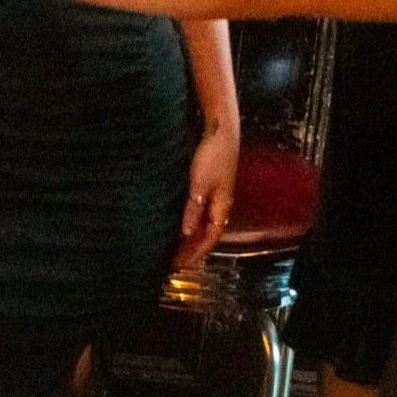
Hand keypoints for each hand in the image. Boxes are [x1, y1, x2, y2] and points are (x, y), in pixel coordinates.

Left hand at [175, 119, 238, 270]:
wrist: (221, 131)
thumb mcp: (200, 183)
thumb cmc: (213, 156)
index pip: (209, 239)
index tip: (179, 265)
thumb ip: (193, 208)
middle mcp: (221, 205)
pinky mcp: (210, 187)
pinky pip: (202, 214)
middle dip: (193, 250)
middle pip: (208, 235)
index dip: (195, 253)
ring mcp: (217, 196)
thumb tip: (186, 232)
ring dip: (192, 239)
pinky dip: (192, 224)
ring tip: (176, 249)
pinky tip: (181, 225)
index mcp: (221, 207)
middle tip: (175, 263)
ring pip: (205, 225)